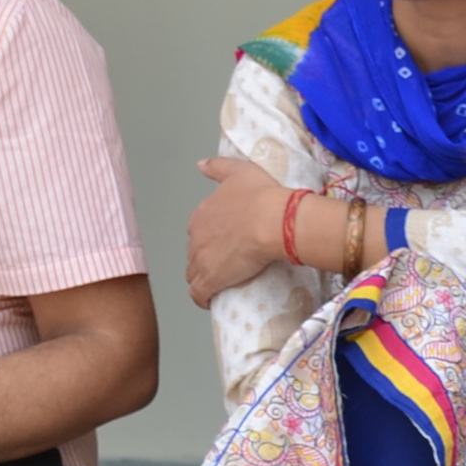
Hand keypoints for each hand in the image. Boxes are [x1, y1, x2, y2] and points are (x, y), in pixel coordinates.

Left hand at [186, 156, 298, 306]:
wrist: (272, 220)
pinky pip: (198, 294)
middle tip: (225, 262)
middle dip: (204, 258)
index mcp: (202, 214)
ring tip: (219, 283)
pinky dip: (201, 298)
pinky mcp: (210, 280)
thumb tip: (200, 164)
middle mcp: (196, 237)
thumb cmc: (260, 195)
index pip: (197, 230)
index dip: (208, 237)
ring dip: (201, 278)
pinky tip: (209, 301)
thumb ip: (218, 167)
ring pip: (193, 274)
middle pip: (193, 253)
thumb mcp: (239, 171)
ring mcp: (201, 260)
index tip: (223, 241)